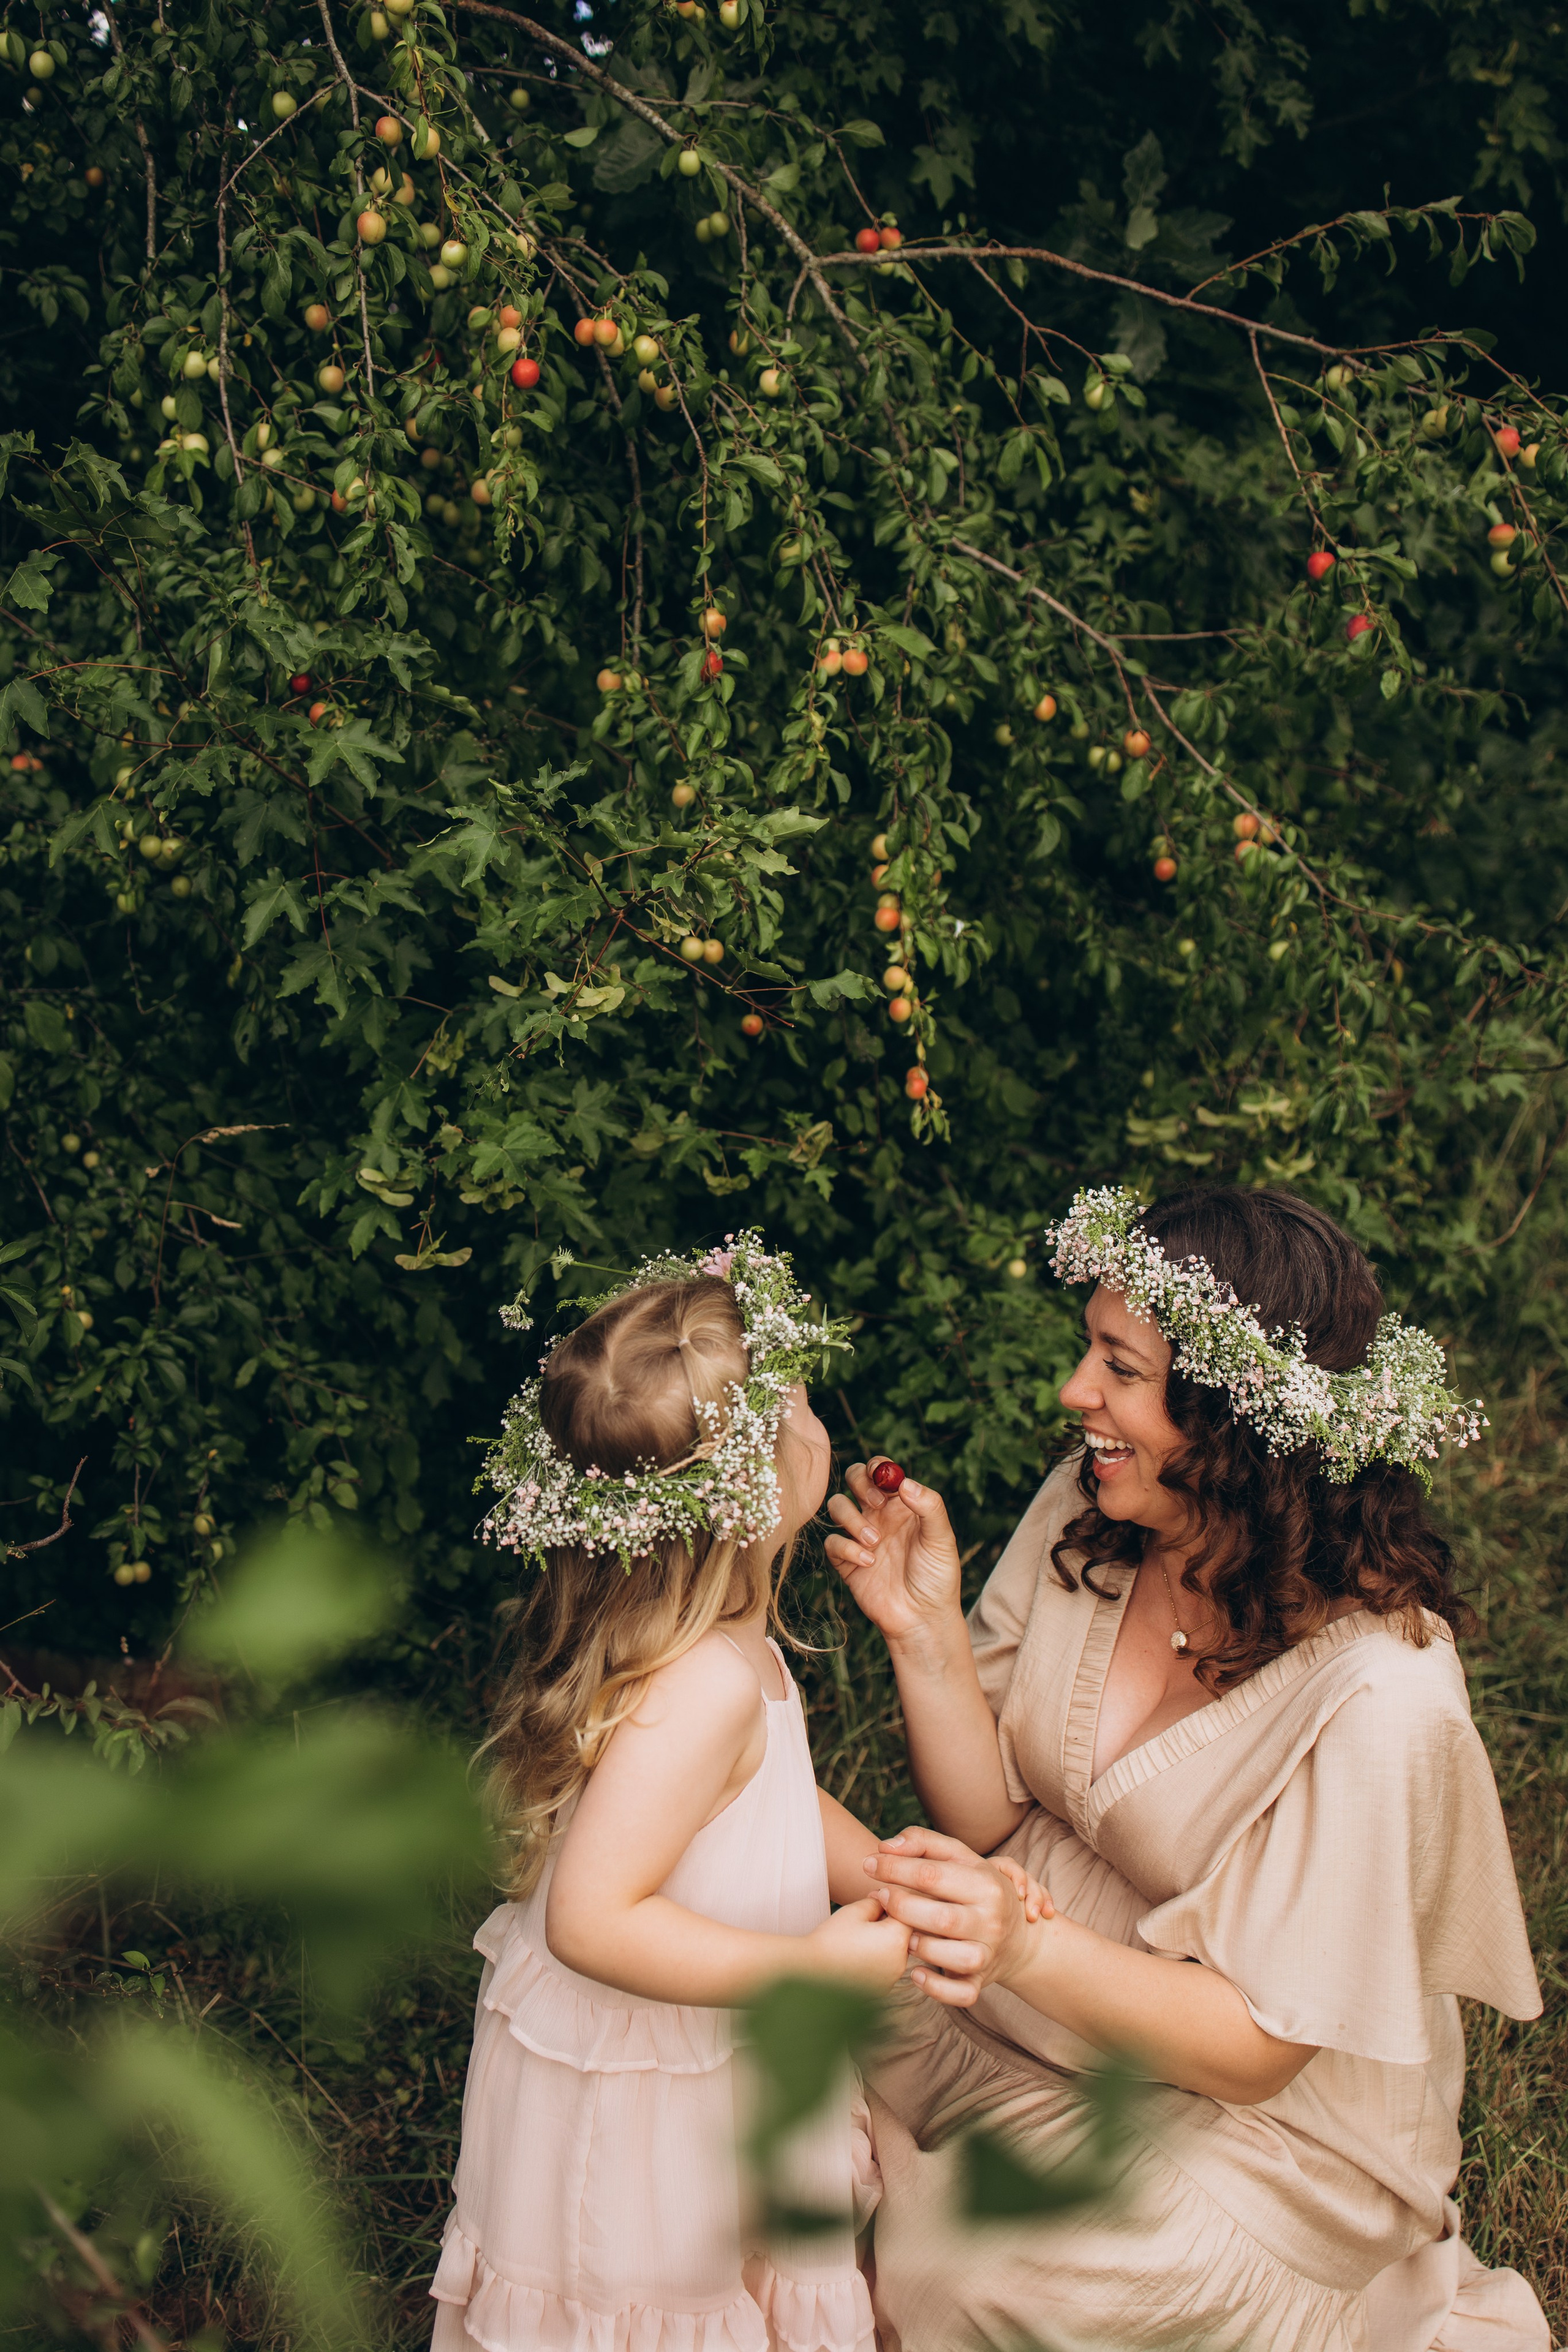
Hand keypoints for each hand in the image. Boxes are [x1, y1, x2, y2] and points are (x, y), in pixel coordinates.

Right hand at [806, 1897, 912, 1992]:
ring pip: (895, 1953)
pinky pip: (885, 1969)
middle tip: (865, 1916)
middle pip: (904, 1935)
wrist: (810, 1972)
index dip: (893, 1903)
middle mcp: (900, 1963)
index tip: (875, 1899)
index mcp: (897, 1939)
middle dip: (889, 1923)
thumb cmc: (832, 1938)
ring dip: (884, 1942)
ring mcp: (890, 1980)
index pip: (909, 1914)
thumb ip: (877, 1902)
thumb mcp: (855, 1911)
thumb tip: (886, 1901)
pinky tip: (856, 1954)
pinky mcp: (880, 1991)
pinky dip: (876, 1960)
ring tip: (858, 1937)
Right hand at [824, 1461, 963, 1647]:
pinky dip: (847, 1549)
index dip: (877, 1468)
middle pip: (853, 1479)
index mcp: (902, 1505)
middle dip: (859, 1483)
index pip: (881, 1471)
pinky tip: (869, 1563)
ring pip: (837, 1506)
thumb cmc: (938, 1578)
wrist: (922, 1619)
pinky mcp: (846, 1561)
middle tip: (875, 1504)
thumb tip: (905, 1482)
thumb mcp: (942, 1539)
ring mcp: (860, 1537)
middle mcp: (879, 1516)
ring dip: (852, 1518)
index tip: (883, 1481)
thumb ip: (930, 1507)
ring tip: (875, 1542)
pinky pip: (832, 1542)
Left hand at [862, 1826, 1042, 2007]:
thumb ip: (923, 1843)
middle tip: (880, 1897)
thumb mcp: (960, 1858)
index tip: (869, 1864)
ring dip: (921, 1947)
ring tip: (905, 1936)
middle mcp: (991, 1921)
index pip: (933, 1875)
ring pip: (954, 1957)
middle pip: (941, 1917)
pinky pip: (962, 1994)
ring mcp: (987, 1954)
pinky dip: (936, 1987)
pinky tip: (916, 1973)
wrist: (1017, 1936)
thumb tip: (885, 1847)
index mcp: (987, 1885)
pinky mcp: (980, 1982)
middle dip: (901, 1906)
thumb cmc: (977, 1889)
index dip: (894, 1869)